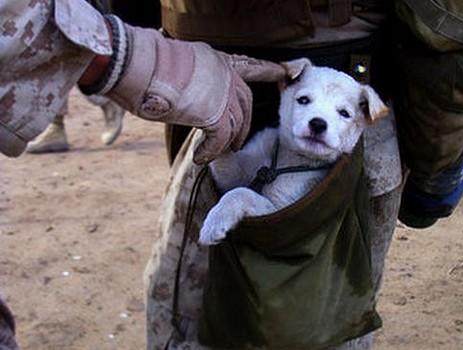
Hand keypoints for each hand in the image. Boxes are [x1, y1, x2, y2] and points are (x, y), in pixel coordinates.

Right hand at [81, 16, 285, 163]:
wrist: (136, 65)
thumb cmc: (145, 66)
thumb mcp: (176, 68)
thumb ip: (192, 81)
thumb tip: (188, 97)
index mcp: (216, 60)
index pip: (250, 66)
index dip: (267, 70)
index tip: (283, 72)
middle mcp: (224, 74)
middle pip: (245, 102)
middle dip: (243, 123)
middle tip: (237, 140)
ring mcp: (222, 93)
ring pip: (236, 124)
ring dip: (229, 141)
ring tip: (219, 152)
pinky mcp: (214, 113)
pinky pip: (220, 139)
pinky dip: (212, 152)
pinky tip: (201, 158)